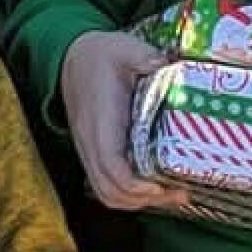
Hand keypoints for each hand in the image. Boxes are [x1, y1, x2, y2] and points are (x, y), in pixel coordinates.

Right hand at [61, 29, 175, 210]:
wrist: (72, 59)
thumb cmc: (100, 56)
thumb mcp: (125, 49)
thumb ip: (148, 57)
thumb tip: (173, 67)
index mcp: (101, 120)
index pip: (111, 165)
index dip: (135, 184)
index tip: (162, 186)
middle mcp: (92, 142)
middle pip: (111, 190)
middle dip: (146, 200)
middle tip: (179, 192)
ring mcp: (90, 151)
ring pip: (108, 195)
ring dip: (139, 203)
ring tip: (171, 195)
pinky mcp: (95, 154)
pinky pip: (107, 188)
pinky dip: (131, 197)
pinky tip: (154, 189)